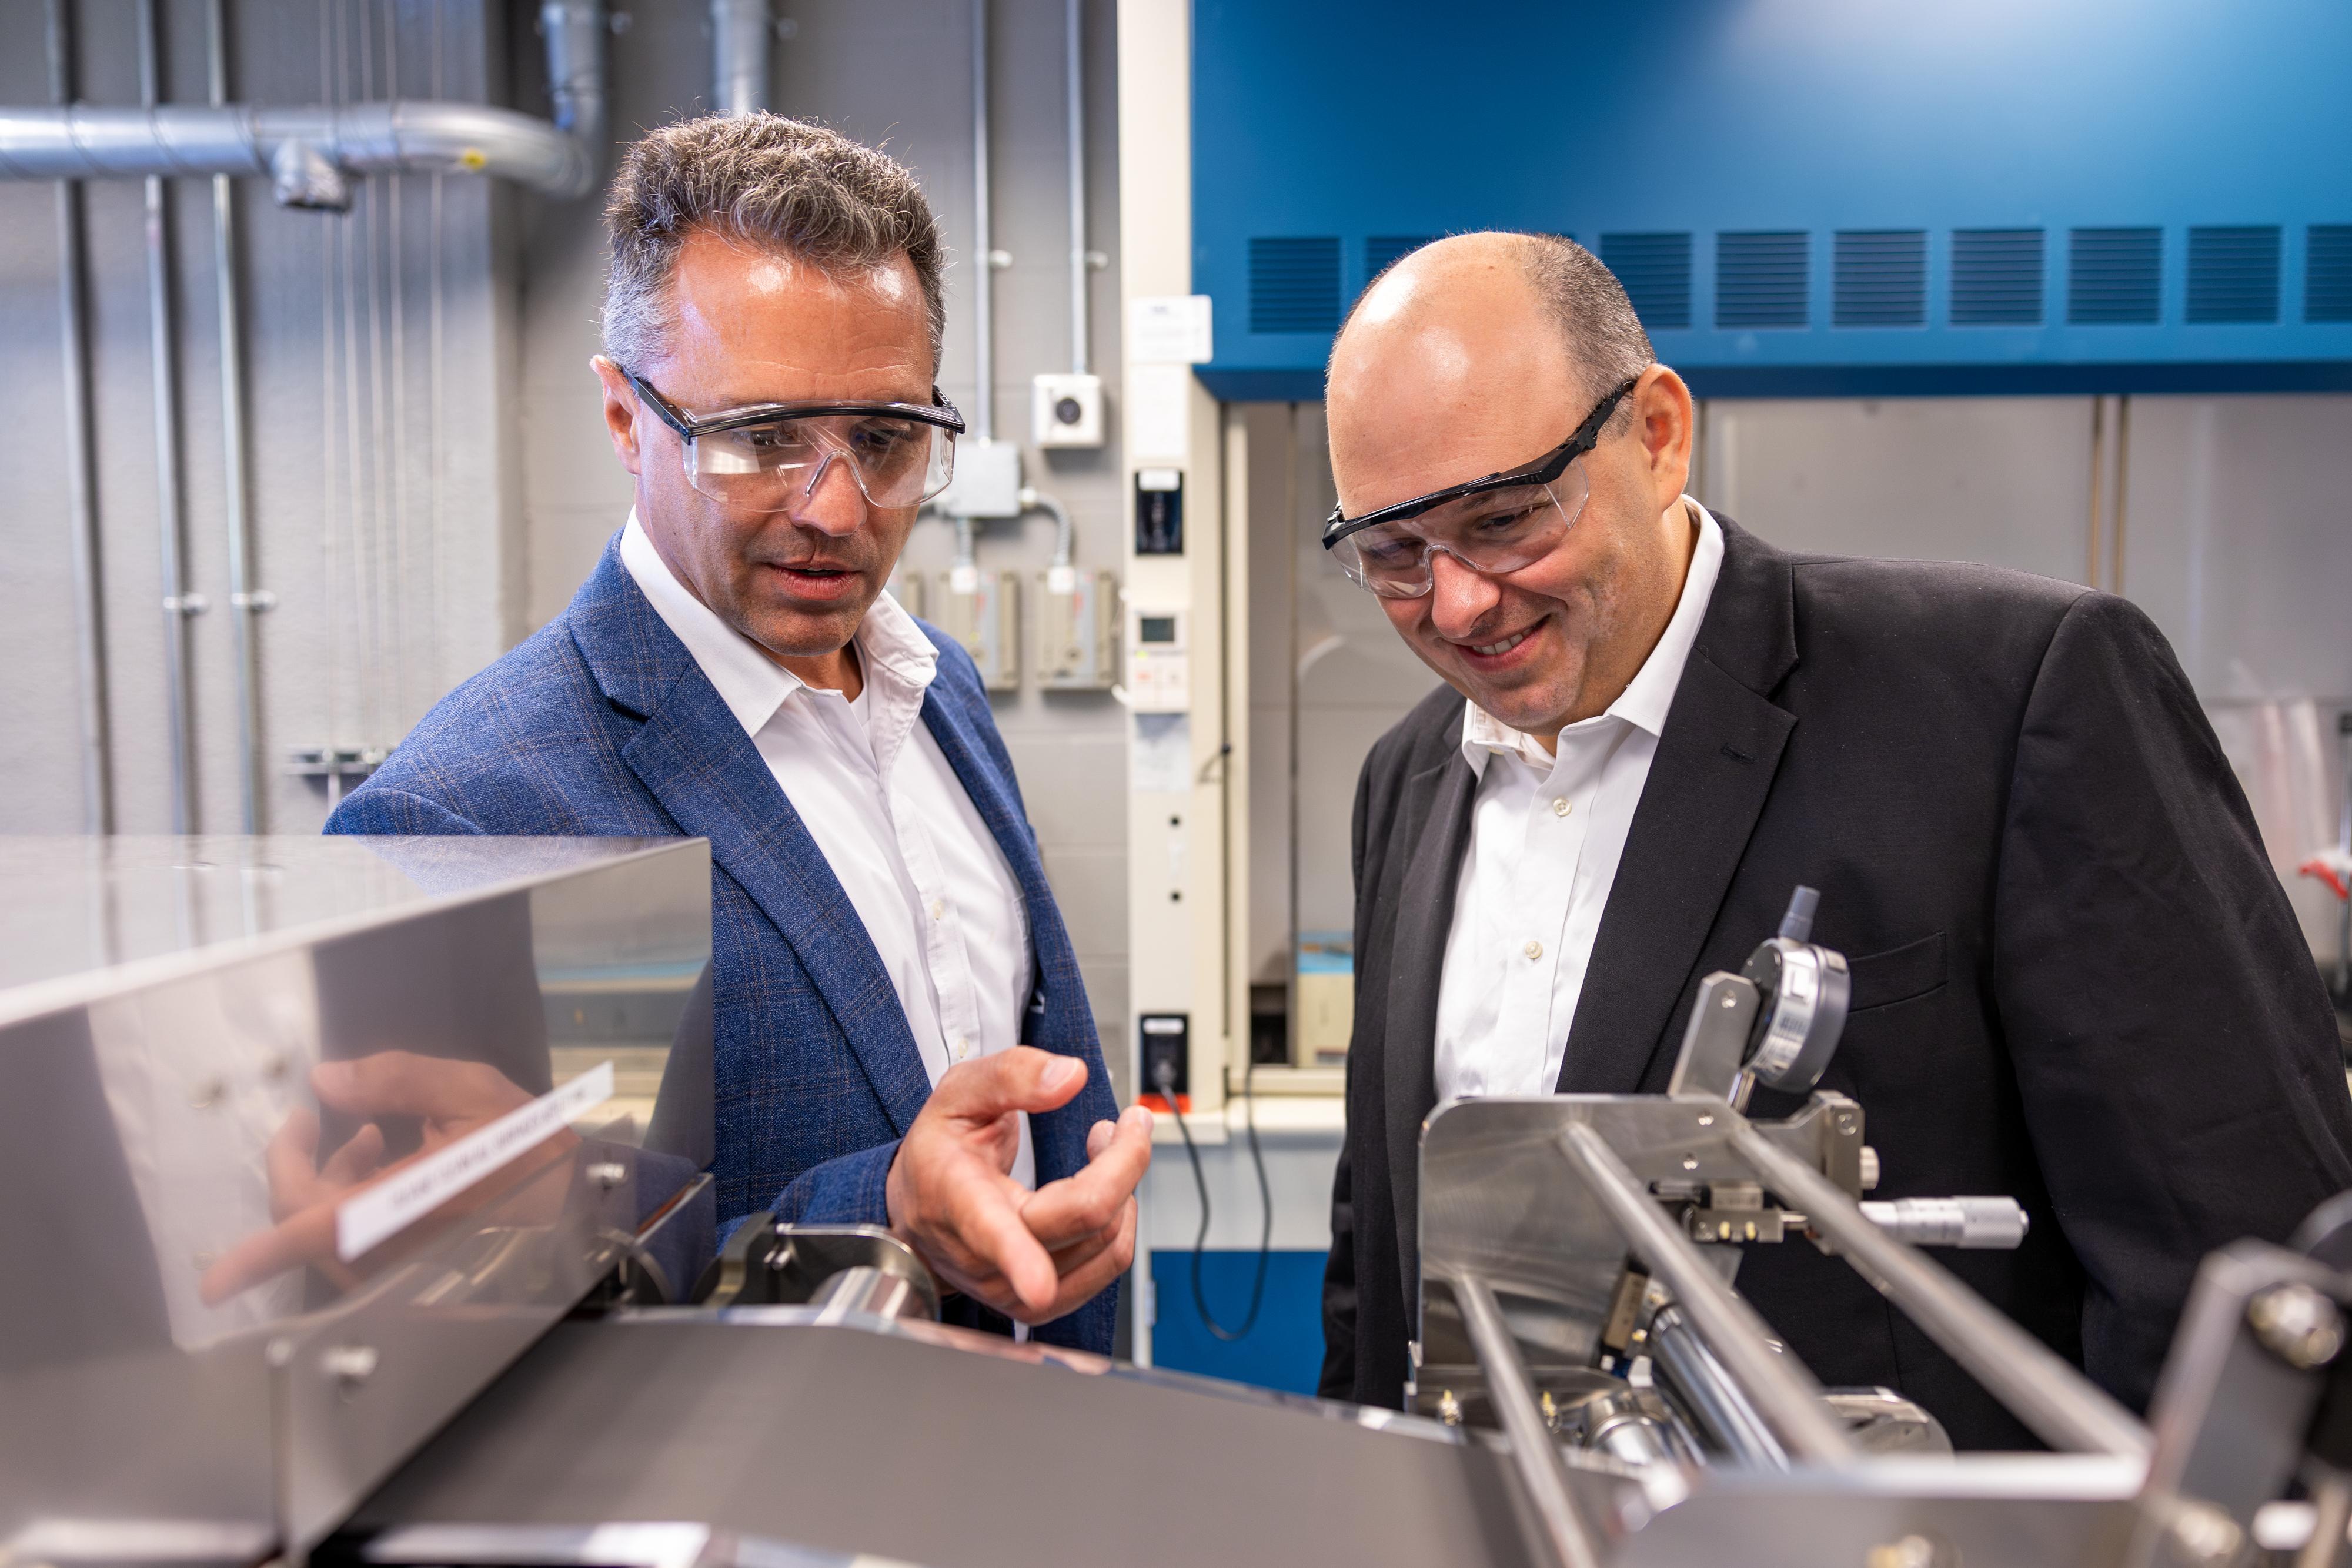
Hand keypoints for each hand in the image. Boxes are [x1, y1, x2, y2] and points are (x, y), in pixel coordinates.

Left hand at [200, 1052, 567, 1304]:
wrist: (574, 1199)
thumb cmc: (529, 1146)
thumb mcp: (473, 1091)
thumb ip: (397, 1080)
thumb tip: (325, 1080)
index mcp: (410, 1201)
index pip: (319, 1230)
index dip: (260, 1257)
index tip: (215, 1281)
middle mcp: (398, 1244)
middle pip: (307, 1223)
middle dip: (298, 1166)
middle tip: (310, 1122)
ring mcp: (402, 1264)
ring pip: (326, 1238)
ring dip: (327, 1185)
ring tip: (367, 1140)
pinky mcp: (409, 1270)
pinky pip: (352, 1250)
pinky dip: (348, 1208)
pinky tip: (382, 1168)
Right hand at [885, 1047, 1152, 1325]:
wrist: (919, 1208)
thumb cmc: (940, 1149)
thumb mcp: (958, 1092)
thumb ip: (1012, 1075)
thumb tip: (1071, 1077)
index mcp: (956, 1199)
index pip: (991, 1231)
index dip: (1017, 1260)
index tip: (1037, 1285)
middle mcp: (983, 1256)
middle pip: (1085, 1217)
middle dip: (1125, 1160)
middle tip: (1126, 1121)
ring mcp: (1012, 1288)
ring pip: (1108, 1242)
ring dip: (1124, 1185)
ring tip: (1101, 1147)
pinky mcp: (1041, 1304)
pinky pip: (1111, 1262)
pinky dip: (1121, 1218)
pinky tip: (1099, 1187)